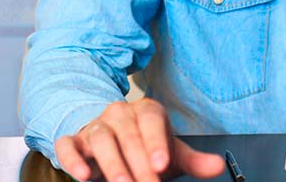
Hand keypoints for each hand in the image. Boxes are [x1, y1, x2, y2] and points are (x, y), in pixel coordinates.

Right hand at [53, 99, 225, 181]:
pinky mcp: (74, 141)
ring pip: (100, 139)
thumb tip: (217, 166)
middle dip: (138, 163)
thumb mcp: (170, 153)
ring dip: (111, 163)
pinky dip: (72, 159)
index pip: (151, 120)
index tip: (162, 165)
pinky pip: (68, 145)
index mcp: (146, 111)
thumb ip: (193, 160)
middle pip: (128, 134)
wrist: (112, 140)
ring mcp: (95, 126)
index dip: (156, 142)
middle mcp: (119, 114)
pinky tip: (81, 175)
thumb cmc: (145, 147)